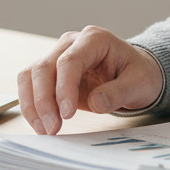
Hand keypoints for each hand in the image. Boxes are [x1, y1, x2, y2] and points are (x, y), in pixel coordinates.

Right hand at [17, 25, 164, 134]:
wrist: (134, 73)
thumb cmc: (138, 74)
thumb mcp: (139, 84)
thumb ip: (119, 92)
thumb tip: (95, 103)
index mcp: (94, 39)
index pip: (69, 61)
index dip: (64, 88)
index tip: (67, 114)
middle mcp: (71, 43)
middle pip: (44, 67)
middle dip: (44, 100)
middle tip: (52, 128)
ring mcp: (57, 55)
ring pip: (31, 75)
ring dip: (32, 104)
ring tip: (45, 130)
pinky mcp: (50, 72)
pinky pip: (30, 85)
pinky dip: (30, 105)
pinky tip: (40, 124)